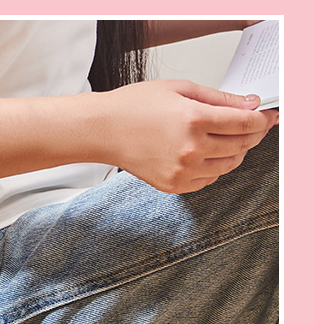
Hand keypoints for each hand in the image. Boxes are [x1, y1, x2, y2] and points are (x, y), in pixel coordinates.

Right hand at [102, 80, 277, 192]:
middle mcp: (190, 149)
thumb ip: (219, 99)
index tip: (266, 116)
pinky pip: (208, 180)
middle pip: (241, 146)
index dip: (261, 120)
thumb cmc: (135, 107)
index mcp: (194, 120)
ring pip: (228, 166)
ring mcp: (182, 171)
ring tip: (227, 139)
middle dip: (252, 135)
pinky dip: (215, 168)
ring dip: (235, 152)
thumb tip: (248, 105)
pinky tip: (207, 154)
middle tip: (253, 127)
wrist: (104, 132)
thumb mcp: (181, 90)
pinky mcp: (173, 185)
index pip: (244, 124)